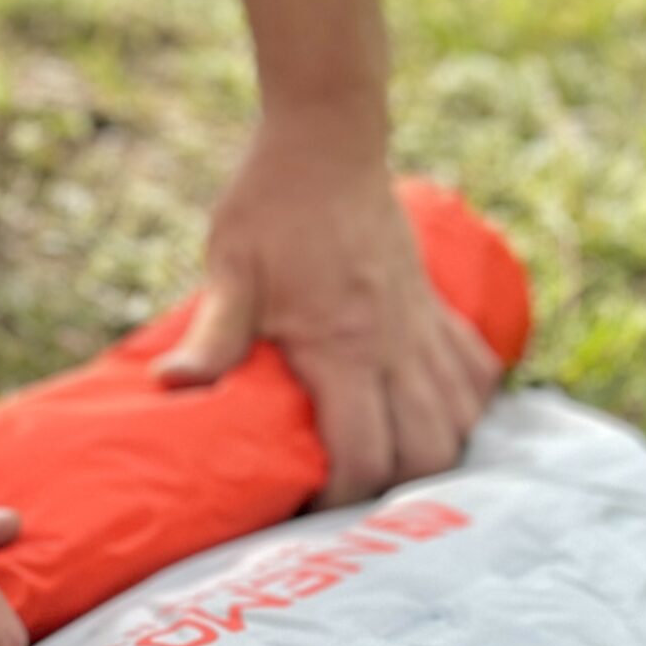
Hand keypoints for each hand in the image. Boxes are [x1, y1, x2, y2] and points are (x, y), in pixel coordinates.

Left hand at [157, 122, 505, 508]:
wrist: (328, 136)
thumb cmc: (270, 203)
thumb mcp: (229, 270)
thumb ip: (211, 337)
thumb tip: (169, 387)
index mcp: (344, 346)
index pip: (364, 454)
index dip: (340, 498)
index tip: (307, 508)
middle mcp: (396, 344)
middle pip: (429, 452)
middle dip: (395, 492)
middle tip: (349, 496)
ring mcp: (424, 325)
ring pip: (461, 420)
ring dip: (433, 457)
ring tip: (390, 469)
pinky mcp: (436, 306)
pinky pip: (476, 375)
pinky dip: (465, 410)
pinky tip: (434, 420)